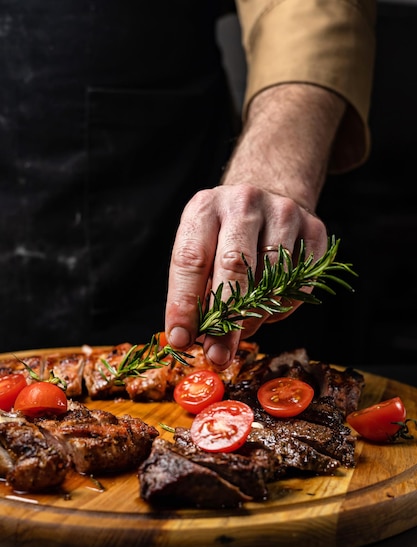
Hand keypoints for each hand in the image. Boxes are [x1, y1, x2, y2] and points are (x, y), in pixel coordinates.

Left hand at [165, 83, 344, 368]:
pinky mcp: (315, 228)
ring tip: (245, 326)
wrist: (270, 189)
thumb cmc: (225, 231)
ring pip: (272, 280)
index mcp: (204, 207)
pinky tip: (271, 306)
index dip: (184, 305)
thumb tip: (190, 338)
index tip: (180, 340)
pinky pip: (301, 283)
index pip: (190, 261)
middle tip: (218, 355)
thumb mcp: (200, 245)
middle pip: (234, 268)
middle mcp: (243, 203)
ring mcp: (284, 212)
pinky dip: (284, 306)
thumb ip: (193, 288)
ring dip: (257, 315)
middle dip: (225, 320)